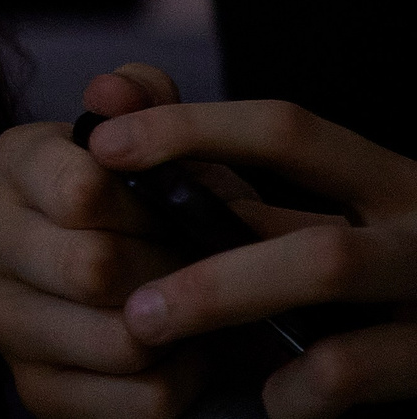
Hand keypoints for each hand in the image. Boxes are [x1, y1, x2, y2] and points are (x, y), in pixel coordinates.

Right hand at [0, 66, 212, 417]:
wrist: (178, 289)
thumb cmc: (171, 207)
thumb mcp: (171, 143)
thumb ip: (147, 100)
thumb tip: (113, 89)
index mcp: (13, 161)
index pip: (80, 193)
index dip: (149, 208)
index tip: (175, 208)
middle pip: (92, 268)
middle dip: (168, 270)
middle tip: (195, 265)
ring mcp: (1, 316)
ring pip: (117, 339)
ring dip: (178, 329)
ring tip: (189, 309)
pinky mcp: (32, 388)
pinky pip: (138, 399)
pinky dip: (182, 381)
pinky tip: (178, 355)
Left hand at [95, 99, 416, 418]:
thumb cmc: (355, 266)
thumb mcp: (304, 210)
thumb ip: (217, 166)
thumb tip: (106, 97)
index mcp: (383, 178)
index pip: (286, 131)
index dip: (192, 129)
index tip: (103, 143)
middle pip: (319, 249)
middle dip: (215, 279)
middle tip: (134, 306)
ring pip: (336, 299)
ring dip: (234, 315)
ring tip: (157, 334)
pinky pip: (355, 373)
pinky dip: (298, 390)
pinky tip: (271, 395)